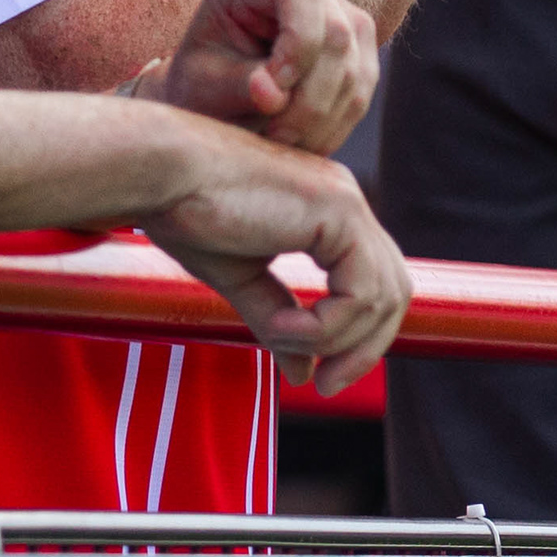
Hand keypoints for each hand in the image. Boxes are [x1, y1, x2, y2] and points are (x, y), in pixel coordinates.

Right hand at [134, 127, 409, 395]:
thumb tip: (304, 374)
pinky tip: (280, 327)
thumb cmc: (186, 211)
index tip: (322, 376)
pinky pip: (360, 294)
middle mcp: (345, 201)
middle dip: (366, 347)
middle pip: (394, 291)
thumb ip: (278, 320)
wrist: (162, 171)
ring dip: (333, 339)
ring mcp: (346, 202)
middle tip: (327, 384)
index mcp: (326, 211)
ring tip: (280, 339)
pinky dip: (325, 326)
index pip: (373, 283)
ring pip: (380, 298)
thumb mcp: (241, 278)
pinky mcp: (338, 211)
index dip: (359, 337)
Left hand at [149, 0, 377, 155]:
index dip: (298, 42)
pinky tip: (306, 142)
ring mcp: (334, 9)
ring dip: (324, 117)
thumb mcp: (205, 84)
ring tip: (286, 144)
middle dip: (311, 97)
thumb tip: (273, 96)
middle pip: (336, 32)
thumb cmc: (201, 82)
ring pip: (355, 66)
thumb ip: (241, 84)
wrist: (213, 97)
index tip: (273, 93)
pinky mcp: (355, 45)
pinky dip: (337, 122)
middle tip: (277, 137)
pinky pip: (364, 87)